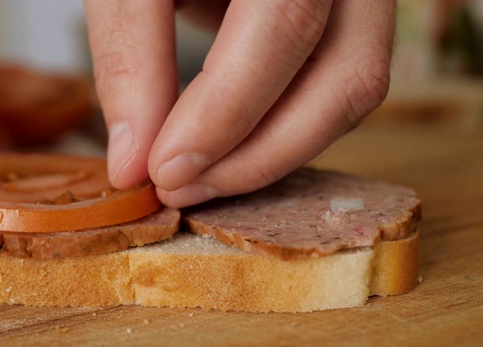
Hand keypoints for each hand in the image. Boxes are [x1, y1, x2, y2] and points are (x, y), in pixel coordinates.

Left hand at [85, 0, 394, 207]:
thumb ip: (130, 55)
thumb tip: (133, 163)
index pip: (282, 22)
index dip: (225, 111)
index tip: (161, 170)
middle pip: (344, 73)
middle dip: (257, 154)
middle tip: (180, 187)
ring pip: (353, 91)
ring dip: (275, 153)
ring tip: (201, 178)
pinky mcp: (353, 22)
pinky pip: (340, 89)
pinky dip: (284, 131)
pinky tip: (231, 148)